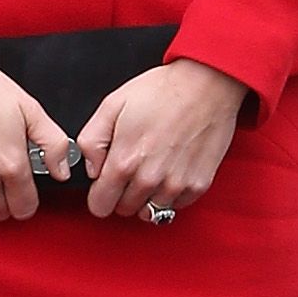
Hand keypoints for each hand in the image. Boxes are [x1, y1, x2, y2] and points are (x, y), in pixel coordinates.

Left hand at [78, 59, 245, 219]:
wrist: (206, 85)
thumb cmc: (161, 91)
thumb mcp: (111, 105)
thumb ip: (91, 141)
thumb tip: (91, 169)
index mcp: (124, 161)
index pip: (100, 206)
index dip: (98, 195)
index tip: (104, 185)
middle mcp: (150, 179)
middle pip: (124, 210)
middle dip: (121, 194)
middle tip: (131, 167)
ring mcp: (176, 185)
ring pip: (150, 212)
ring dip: (146, 196)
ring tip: (151, 168)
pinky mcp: (198, 185)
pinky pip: (175, 206)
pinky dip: (170, 194)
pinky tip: (170, 170)